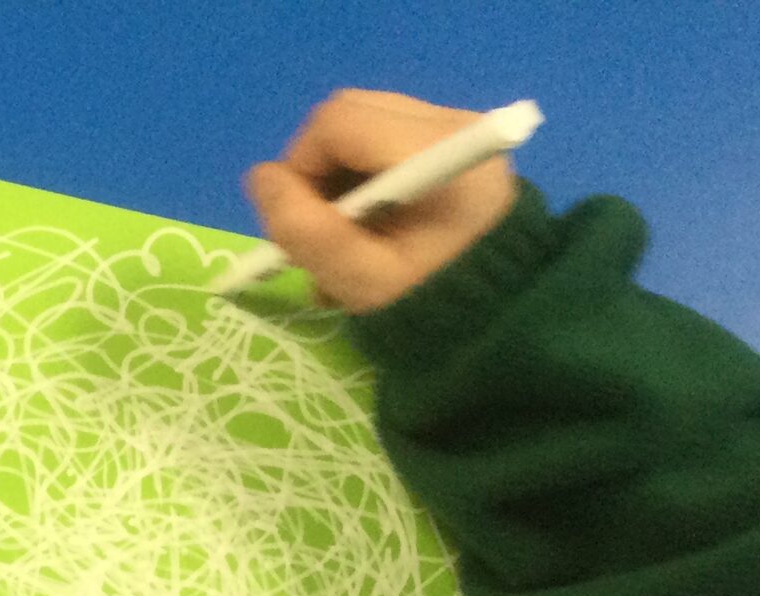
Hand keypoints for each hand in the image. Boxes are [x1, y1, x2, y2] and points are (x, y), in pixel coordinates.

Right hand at [242, 90, 520, 312]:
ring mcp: (455, 126)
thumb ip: (307, 231)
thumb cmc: (430, 307)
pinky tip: (370, 221)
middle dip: (317, 171)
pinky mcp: (452, 139)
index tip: (301, 223)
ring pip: (361, 126)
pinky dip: (361, 177)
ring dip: (337, 177)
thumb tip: (261, 178)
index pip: (337, 122)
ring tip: (345, 234)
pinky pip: (383, 138)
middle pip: (348, 116)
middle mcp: (451, 122)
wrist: (499, 315)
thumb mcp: (361, 283)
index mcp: (436, 153)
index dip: (300, 167)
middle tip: (321, 230)